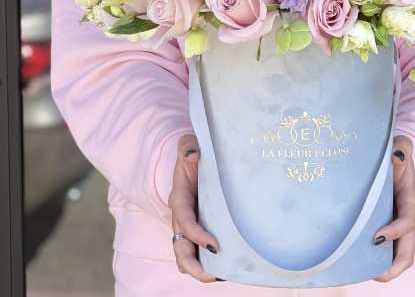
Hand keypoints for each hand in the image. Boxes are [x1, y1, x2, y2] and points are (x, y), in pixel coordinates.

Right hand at [169, 133, 219, 282]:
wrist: (198, 156)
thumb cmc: (195, 150)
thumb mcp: (189, 143)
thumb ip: (187, 147)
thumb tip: (192, 154)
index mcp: (179, 198)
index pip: (184, 221)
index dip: (196, 235)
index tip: (214, 246)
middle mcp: (182, 216)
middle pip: (180, 249)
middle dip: (194, 266)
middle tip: (215, 275)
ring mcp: (191, 224)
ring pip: (187, 256)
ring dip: (201, 269)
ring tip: (224, 275)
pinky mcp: (202, 227)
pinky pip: (200, 251)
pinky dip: (210, 262)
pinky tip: (230, 266)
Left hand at [373, 136, 414, 281]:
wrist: (395, 162)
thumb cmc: (396, 156)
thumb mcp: (401, 146)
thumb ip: (402, 146)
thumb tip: (396, 154)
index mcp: (410, 200)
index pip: (408, 221)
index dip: (396, 231)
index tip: (378, 236)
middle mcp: (407, 218)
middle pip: (408, 250)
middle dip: (395, 265)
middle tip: (377, 274)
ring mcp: (397, 227)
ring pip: (399, 257)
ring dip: (386, 269)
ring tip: (365, 274)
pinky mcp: (387, 230)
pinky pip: (386, 252)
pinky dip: (376, 262)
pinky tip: (356, 265)